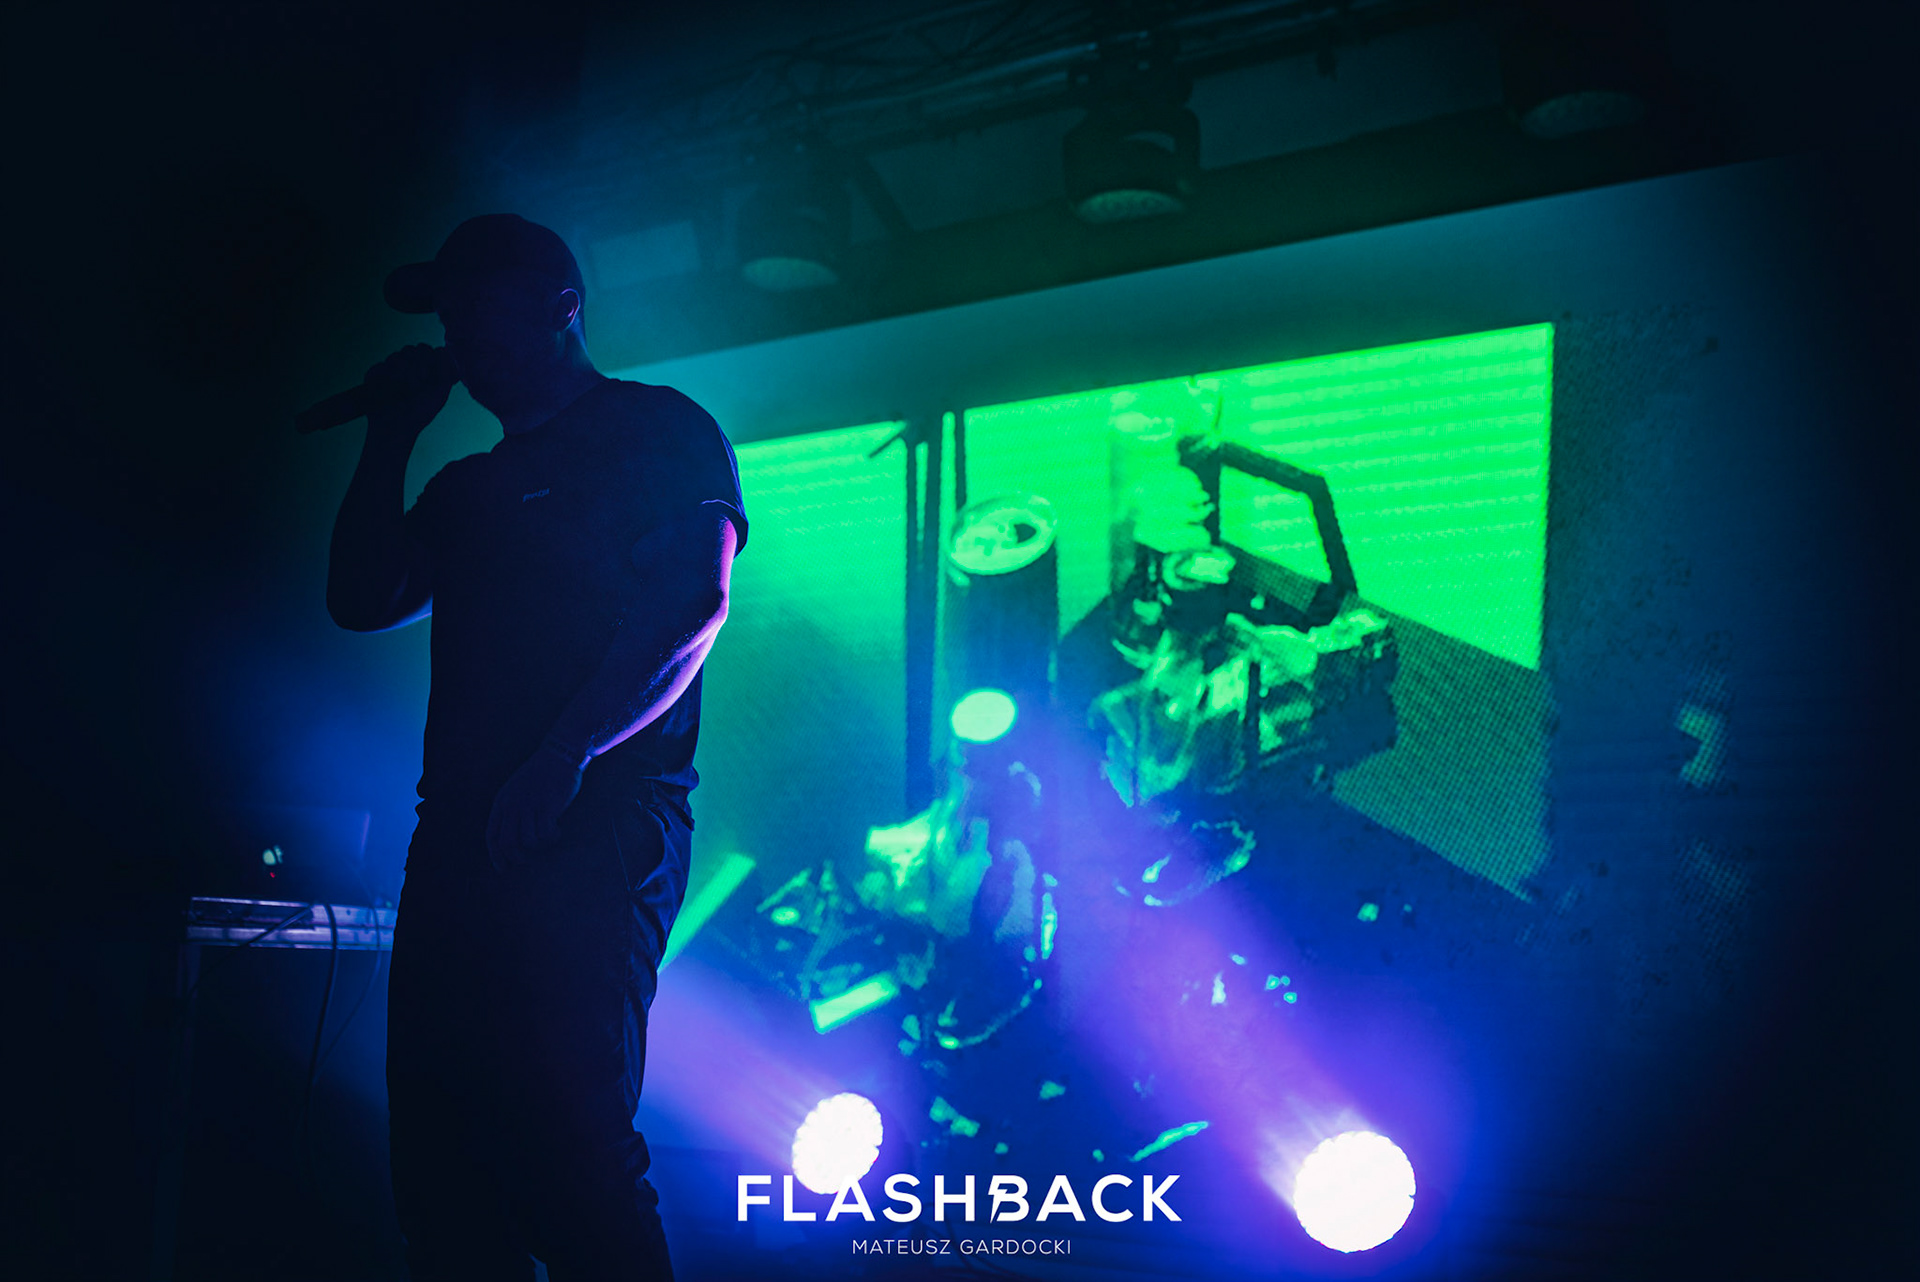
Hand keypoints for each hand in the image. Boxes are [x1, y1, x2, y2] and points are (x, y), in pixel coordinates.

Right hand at [363, 344, 455, 444]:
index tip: (429, 375)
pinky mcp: (374, 374)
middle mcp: (406, 367)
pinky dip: (388, 377)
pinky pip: (381, 365)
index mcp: (422, 369)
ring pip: (397, 356)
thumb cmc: (420, 413)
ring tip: (407, 390)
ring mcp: (389, 369)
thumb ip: (445, 371)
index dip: (428, 358)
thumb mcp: (440, 393)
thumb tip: (442, 350)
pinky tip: (391, 389)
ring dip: (404, 373)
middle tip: (418, 384)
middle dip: (417, 365)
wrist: (396, 426)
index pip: (425, 349)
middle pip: (412, 349)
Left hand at [485, 740, 585, 871]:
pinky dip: (552, 837)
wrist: (559, 754)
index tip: (503, 869)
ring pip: (528, 841)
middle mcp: (512, 805)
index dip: (496, 856)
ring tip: (549, 837)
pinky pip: (546, 834)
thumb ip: (511, 809)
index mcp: (501, 802)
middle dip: (517, 858)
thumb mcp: (516, 789)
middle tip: (529, 860)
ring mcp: (529, 805)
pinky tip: (558, 831)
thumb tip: (513, 838)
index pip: (492, 836)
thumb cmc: (540, 773)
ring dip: (539, 847)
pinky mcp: (547, 806)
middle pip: (507, 843)